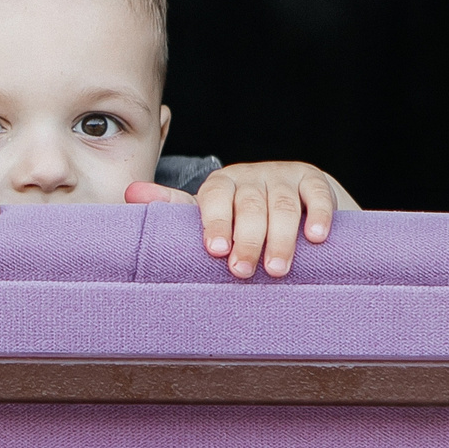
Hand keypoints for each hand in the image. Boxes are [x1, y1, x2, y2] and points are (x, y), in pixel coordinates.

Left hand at [124, 161, 347, 278]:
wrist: (287, 198)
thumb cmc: (237, 216)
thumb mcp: (206, 213)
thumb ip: (174, 207)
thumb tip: (130, 194)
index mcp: (220, 185)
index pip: (215, 198)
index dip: (215, 223)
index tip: (215, 251)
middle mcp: (251, 176)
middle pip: (250, 206)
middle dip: (247, 240)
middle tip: (243, 271)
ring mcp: (283, 176)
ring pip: (283, 204)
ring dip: (281, 238)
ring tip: (277, 269)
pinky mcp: (312, 179)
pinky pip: (317, 194)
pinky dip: (318, 215)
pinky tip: (316, 238)